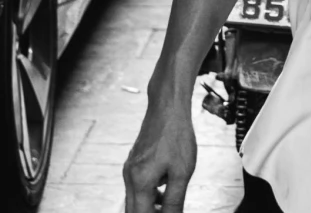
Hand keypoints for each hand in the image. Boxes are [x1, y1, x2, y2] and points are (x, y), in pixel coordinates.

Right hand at [121, 95, 197, 212]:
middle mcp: (130, 177)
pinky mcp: (133, 163)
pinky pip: (137, 187)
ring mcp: (129, 170)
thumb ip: (174, 200)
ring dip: (150, 208)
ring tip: (169, 207)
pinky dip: (149, 195)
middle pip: (133, 211)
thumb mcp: (181, 173)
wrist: (167, 108)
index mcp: (140, 182)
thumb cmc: (176, 135)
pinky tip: (165, 191)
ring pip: (135, 200)